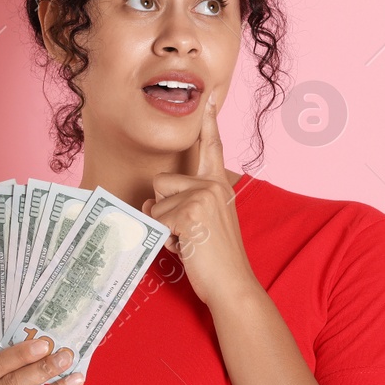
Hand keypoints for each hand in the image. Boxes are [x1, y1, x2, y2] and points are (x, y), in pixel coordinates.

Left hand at [143, 92, 255, 308]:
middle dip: (163, 209)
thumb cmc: (216, 260)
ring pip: (156, 201)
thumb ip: (183, 204)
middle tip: (187, 234)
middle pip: (162, 182)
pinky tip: (186, 248)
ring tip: (188, 242)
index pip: (212, 149)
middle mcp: (214, 185)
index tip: (207, 100)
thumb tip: (152, 200)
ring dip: (163, 225)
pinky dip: (165, 239)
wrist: (232, 285)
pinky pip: (157, 219)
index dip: (209, 124)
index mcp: (220, 186)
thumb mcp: (204, 224)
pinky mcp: (191, 211)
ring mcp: (203, 196)